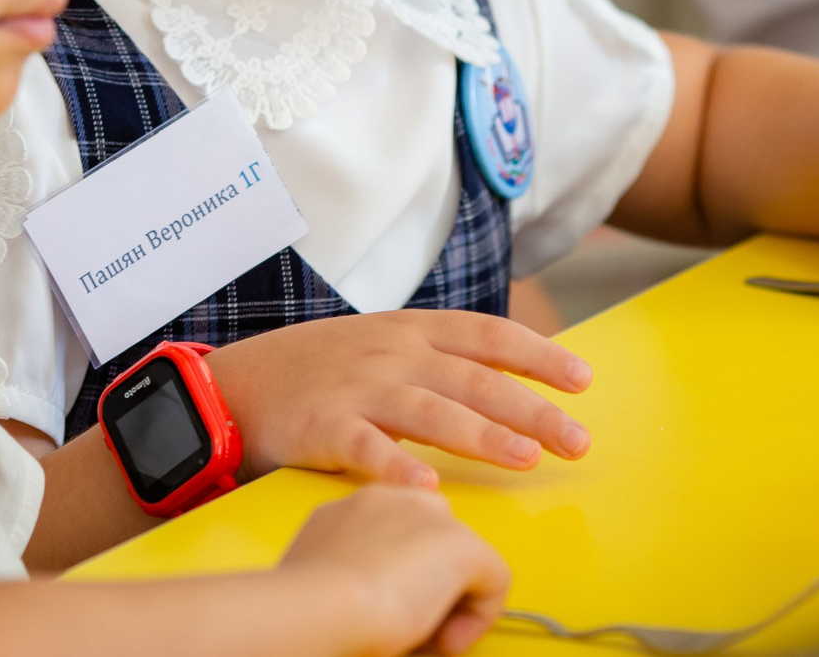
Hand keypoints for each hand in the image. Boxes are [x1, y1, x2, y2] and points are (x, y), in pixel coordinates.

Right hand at [207, 312, 591, 489]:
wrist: (236, 384)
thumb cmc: (321, 370)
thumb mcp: (384, 344)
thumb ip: (441, 357)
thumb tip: (512, 376)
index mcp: (411, 330)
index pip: (488, 335)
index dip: (538, 355)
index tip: (582, 379)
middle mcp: (391, 354)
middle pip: (474, 379)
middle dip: (532, 408)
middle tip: (577, 440)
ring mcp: (357, 388)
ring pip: (430, 412)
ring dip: (481, 436)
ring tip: (524, 457)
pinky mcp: (323, 427)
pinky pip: (366, 449)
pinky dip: (396, 468)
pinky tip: (427, 490)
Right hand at [278, 485, 509, 654]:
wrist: (321, 603)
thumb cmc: (307, 602)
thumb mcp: (321, 571)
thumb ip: (343, 568)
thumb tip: (358, 598)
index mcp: (354, 505)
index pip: (395, 533)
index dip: (400, 575)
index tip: (385, 609)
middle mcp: (395, 498)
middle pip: (433, 540)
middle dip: (431, 582)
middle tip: (412, 626)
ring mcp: (431, 516)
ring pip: (463, 559)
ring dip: (452, 598)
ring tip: (427, 637)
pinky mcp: (463, 545)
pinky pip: (495, 581)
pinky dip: (479, 617)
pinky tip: (446, 641)